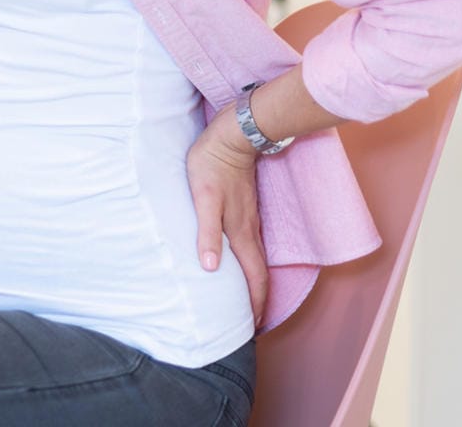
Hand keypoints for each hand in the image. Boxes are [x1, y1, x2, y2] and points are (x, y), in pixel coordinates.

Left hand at [188, 106, 268, 327]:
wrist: (233, 134)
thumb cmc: (212, 165)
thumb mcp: (203, 198)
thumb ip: (206, 232)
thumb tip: (210, 269)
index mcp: (240, 233)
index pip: (254, 278)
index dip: (255, 304)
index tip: (253, 327)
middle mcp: (249, 230)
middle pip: (258, 273)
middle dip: (258, 299)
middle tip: (252, 322)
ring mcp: (250, 218)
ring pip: (256, 258)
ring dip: (255, 281)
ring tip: (248, 298)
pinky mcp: (246, 207)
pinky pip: (251, 243)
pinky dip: (250, 261)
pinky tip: (240, 260)